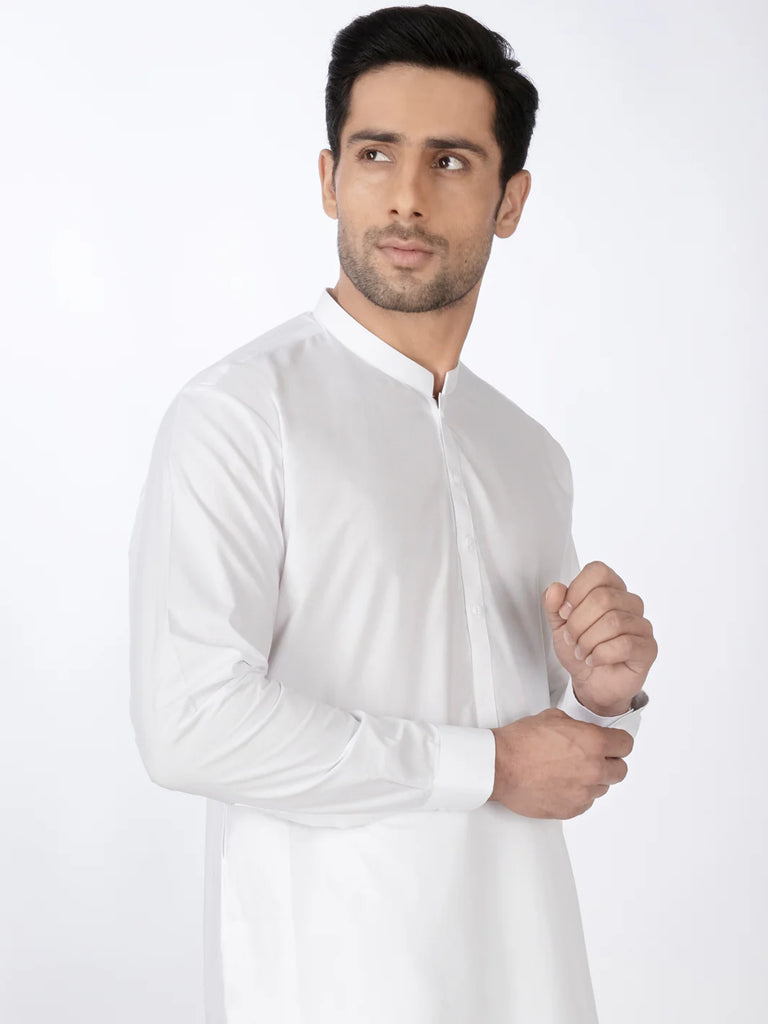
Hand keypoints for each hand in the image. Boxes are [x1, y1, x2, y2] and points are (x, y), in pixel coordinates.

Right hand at [489, 708, 633, 818]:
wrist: (499, 767)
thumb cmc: (520, 743)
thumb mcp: (552, 717)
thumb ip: (577, 727)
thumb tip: (583, 732)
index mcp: (593, 743)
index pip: (626, 745)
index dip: (618, 742)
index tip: (613, 744)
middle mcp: (593, 769)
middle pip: (620, 770)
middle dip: (609, 763)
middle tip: (592, 759)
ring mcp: (583, 793)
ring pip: (602, 788)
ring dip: (592, 780)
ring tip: (569, 772)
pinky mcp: (571, 810)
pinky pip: (585, 803)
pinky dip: (577, 794)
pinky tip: (560, 784)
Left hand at [542, 560, 657, 715]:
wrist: (592, 683)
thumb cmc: (580, 650)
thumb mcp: (558, 625)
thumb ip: (553, 604)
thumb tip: (555, 589)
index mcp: (610, 589)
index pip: (598, 571)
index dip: (576, 591)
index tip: (565, 612)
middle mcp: (629, 603)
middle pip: (603, 598)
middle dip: (578, 623)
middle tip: (571, 639)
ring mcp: (642, 625)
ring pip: (613, 621)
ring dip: (588, 641)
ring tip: (581, 652)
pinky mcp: (648, 648)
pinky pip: (625, 644)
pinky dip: (601, 654)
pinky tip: (594, 659)